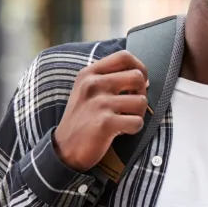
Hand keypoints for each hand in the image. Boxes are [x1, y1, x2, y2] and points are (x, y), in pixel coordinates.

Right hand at [53, 50, 148, 171]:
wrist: (64, 149)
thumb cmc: (83, 119)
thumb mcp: (87, 90)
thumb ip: (108, 78)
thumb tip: (143, 76)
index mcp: (89, 74)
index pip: (124, 57)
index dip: (139, 68)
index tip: (139, 82)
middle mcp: (93, 85)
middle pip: (138, 77)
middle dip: (141, 93)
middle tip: (131, 106)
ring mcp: (99, 103)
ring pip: (142, 101)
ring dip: (138, 114)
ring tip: (124, 120)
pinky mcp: (105, 123)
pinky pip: (137, 122)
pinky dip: (134, 129)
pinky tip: (121, 131)